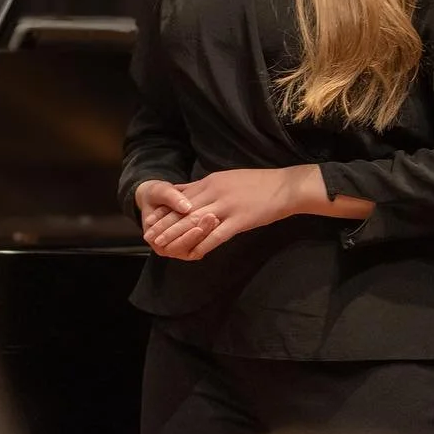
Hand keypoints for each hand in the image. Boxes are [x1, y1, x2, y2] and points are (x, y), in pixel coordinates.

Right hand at [134, 179, 219, 260]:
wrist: (158, 195)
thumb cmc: (155, 194)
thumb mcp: (158, 192)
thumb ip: (171, 198)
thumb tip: (186, 207)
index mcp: (156, 240)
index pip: (174, 246)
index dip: (187, 238)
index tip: (198, 228)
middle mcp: (169, 247)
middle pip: (190, 249)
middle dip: (202, 234)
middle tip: (212, 219)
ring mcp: (182, 244)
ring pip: (199, 246)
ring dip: (208, 233)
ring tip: (216, 217)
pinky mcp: (192, 238)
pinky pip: (203, 240)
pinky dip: (210, 230)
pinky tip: (218, 216)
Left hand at [145, 166, 317, 260]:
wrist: (284, 186)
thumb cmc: (257, 183)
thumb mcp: (226, 178)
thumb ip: (206, 186)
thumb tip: (186, 191)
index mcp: (210, 182)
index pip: (180, 197)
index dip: (164, 210)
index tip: (150, 220)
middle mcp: (214, 192)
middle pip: (183, 211)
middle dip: (164, 224)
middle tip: (149, 236)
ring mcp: (226, 206)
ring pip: (195, 223)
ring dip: (177, 236)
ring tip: (163, 246)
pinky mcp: (239, 220)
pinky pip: (217, 235)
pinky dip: (203, 245)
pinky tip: (193, 254)